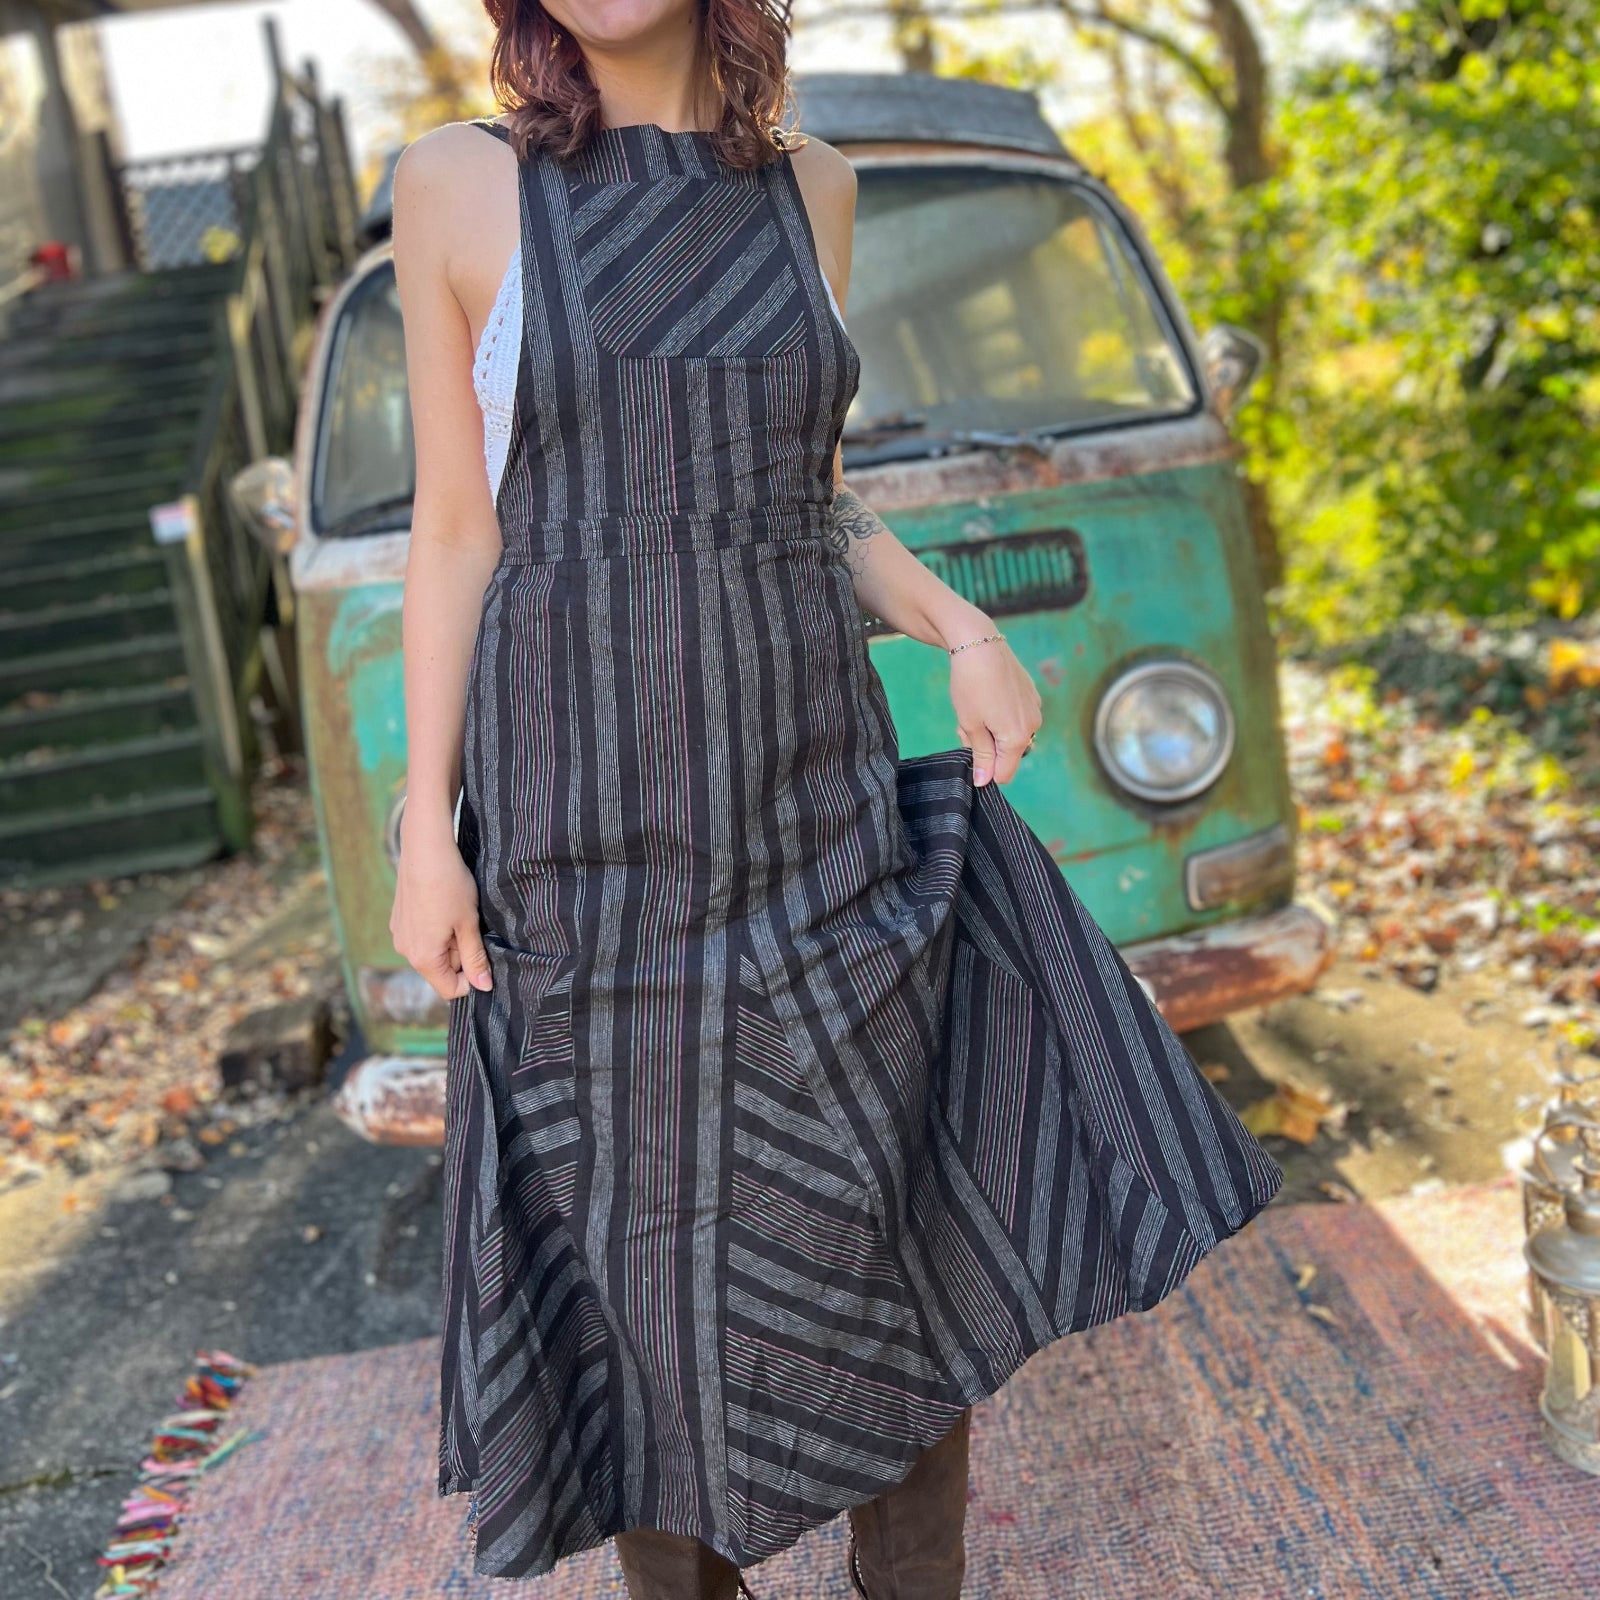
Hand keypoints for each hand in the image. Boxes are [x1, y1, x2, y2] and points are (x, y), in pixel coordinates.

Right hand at [389, 821, 492, 1000]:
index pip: (450, 989)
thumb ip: (475, 958)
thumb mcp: (469, 924)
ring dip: (449, 941)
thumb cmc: (450, 886)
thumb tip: (483, 986)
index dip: (472, 978)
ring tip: (457, 914)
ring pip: (432, 952)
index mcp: (423, 958)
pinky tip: (443, 906)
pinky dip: (436, 929)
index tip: (483, 955)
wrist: (425, 849)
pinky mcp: (398, 920)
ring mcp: (399, 935)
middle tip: (470, 927)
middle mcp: (405, 951)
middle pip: (441, 971)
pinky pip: (421, 937)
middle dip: (460, 956)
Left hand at [949, 634, 1043, 785]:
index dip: (984, 768)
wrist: (979, 643)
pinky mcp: (1032, 694)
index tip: (968, 746)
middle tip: (967, 724)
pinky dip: (1001, 714)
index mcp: (1017, 738)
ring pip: (1011, 734)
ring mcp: (1035, 708)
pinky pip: (1016, 716)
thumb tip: (984, 781)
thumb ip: (981, 755)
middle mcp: (1033, 726)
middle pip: (1008, 754)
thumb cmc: (971, 685)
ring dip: (993, 730)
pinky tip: (988, 694)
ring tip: (976, 707)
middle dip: (987, 746)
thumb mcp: (970, 724)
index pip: (1003, 774)